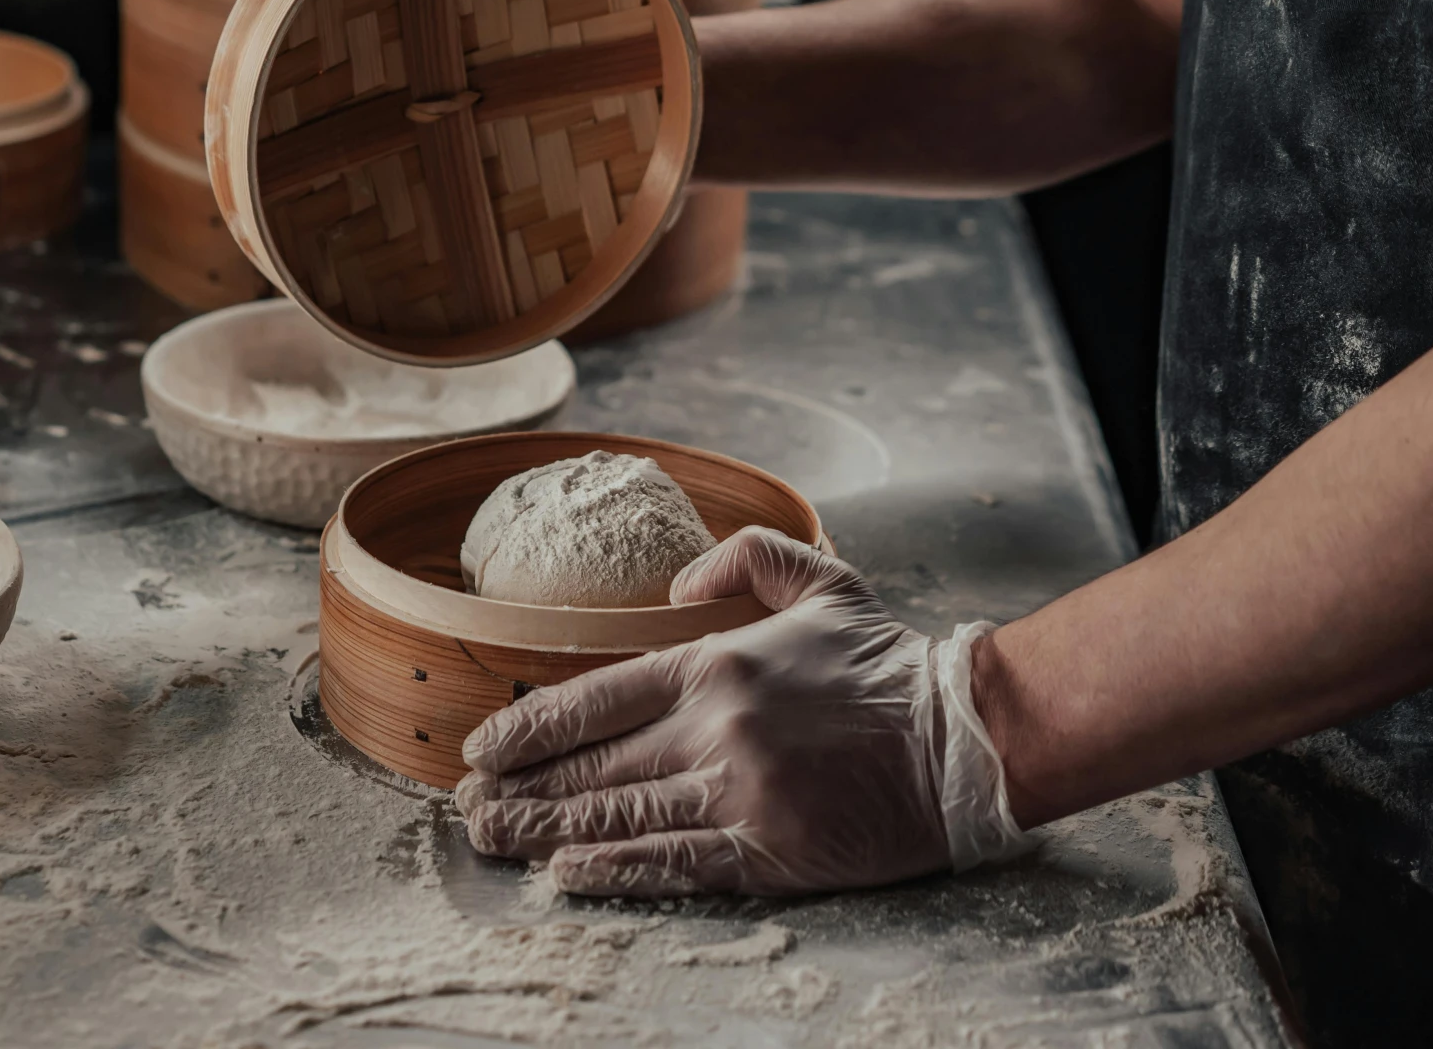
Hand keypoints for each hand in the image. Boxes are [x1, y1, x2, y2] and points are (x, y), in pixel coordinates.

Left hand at [455, 526, 1029, 896]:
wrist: (966, 740)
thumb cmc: (887, 664)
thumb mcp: (821, 580)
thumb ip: (743, 557)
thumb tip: (677, 584)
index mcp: (715, 663)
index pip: (593, 696)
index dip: (527, 726)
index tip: (483, 745)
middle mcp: (715, 730)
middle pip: (591, 765)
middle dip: (520, 787)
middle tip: (466, 803)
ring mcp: (740, 795)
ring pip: (618, 817)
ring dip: (545, 831)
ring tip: (494, 837)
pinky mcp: (770, 853)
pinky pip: (673, 864)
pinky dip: (614, 871)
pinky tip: (566, 874)